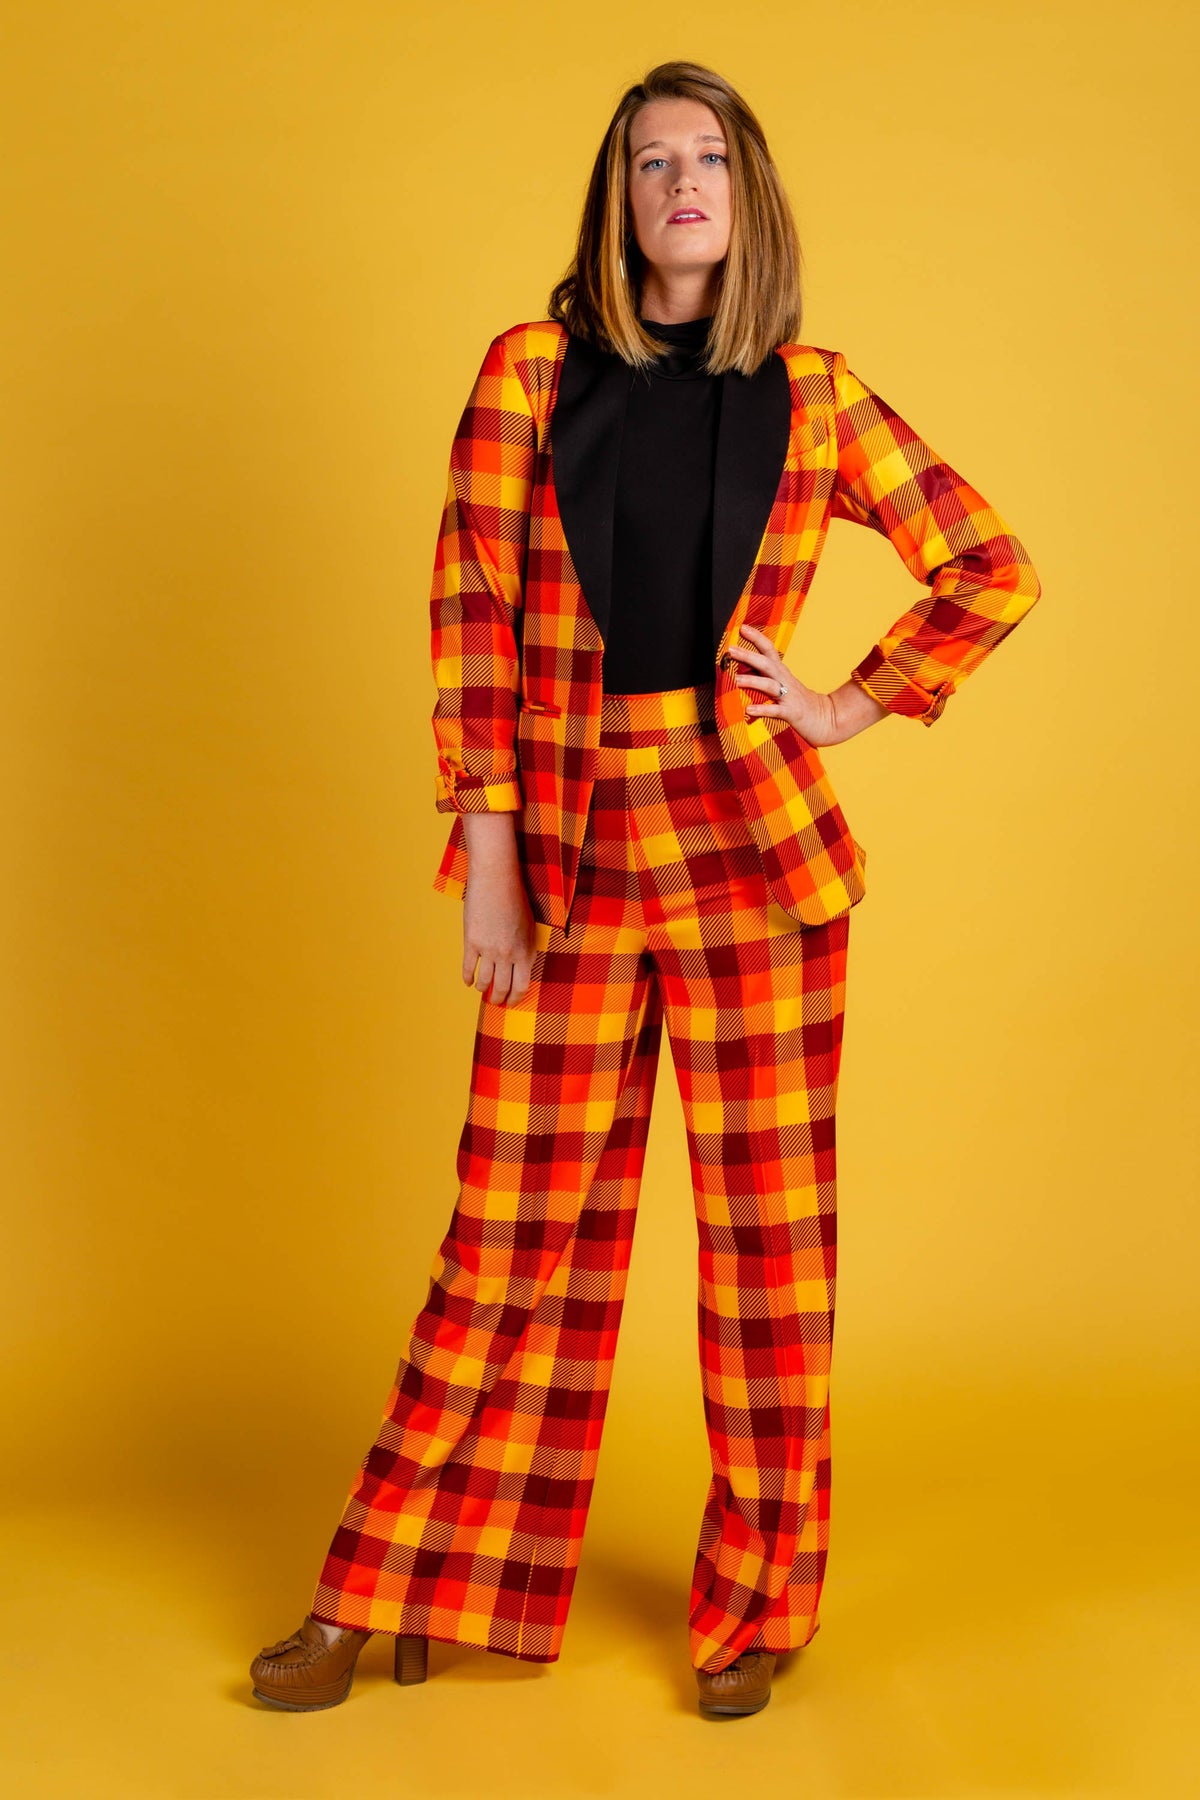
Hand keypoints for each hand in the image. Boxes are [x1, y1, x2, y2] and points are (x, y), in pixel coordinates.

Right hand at [461, 815, 537, 1006]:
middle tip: (495, 1002)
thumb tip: (521, 969)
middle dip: (499, 999)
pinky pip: (468, 967)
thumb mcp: (530, 927)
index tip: (511, 1003)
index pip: (522, 986)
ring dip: (483, 989)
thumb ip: (526, 949)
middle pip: (502, 988)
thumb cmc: (516, 900)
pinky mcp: (471, 941)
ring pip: (485, 981)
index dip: (515, 998)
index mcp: (526, 951)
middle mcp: (508, 954)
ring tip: (482, 990)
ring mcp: (488, 949)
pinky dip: (467, 977)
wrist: (496, 881)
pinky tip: (468, 982)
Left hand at [726, 623, 841, 745]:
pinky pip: (775, 710)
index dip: (757, 638)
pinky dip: (761, 709)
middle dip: (749, 655)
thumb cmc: (799, 702)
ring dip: (752, 681)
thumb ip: (765, 677)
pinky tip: (748, 709)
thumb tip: (740, 671)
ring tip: (735, 680)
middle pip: (767, 664)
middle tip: (731, 650)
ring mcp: (788, 696)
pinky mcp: (791, 712)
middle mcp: (785, 680)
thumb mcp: (783, 685)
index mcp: (782, 672)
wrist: (826, 718)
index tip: (742, 628)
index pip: (769, 650)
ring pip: (769, 685)